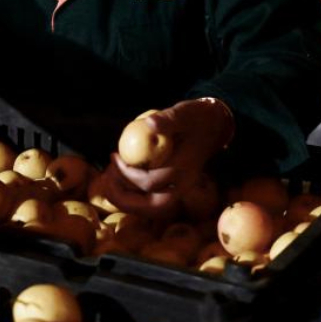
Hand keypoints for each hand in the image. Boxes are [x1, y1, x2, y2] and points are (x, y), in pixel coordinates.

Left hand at [104, 97, 233, 219]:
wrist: (213, 127)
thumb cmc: (194, 117)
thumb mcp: (183, 113)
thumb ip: (168, 119)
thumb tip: (149, 124)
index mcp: (185, 167)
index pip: (152, 181)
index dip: (128, 173)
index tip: (115, 156)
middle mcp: (185, 184)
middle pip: (153, 206)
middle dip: (124, 197)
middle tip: (107, 178)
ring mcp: (181, 190)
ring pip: (152, 208)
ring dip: (127, 200)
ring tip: (110, 179)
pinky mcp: (175, 189)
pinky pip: (152, 201)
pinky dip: (134, 195)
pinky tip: (120, 178)